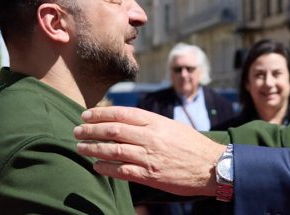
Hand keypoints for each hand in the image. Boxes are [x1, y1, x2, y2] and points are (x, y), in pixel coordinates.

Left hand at [74, 106, 225, 196]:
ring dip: (93, 148)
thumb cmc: (192, 145)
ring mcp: (150, 157)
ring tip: (80, 147)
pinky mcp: (151, 175)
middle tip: (77, 130)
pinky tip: (96, 166)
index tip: (86, 115)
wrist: (212, 166)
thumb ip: (150, 123)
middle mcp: (151, 137)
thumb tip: (125, 121)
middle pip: (113, 130)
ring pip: (114, 150)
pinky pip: (123, 171)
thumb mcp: (172, 126)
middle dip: (91, 130)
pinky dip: (106, 168)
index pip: (122, 114)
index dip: (100, 114)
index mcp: (156, 122)